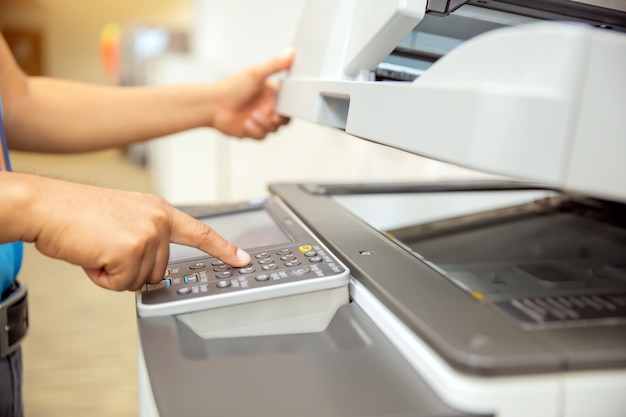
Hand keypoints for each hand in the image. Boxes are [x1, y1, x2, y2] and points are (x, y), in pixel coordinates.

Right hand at [19, 175, 250, 290]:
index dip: (223, 248)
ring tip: (98, 248)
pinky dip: (102, 278)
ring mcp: (148, 235)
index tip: (242, 259)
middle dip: (131, 269)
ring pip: (140, 281)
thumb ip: (147, 238)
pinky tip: (92, 255)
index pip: (200, 232)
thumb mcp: (124, 217)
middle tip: (107, 248)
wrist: (48, 205)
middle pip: (160, 271)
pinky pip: (121, 285)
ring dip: (115, 273)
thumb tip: (153, 269)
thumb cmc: (78, 213)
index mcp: (159, 211)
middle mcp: (159, 221)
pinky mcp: (132, 250)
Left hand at [210, 50, 294, 138]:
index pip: (289, 103)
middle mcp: (267, 106)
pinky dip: (255, 131)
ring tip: (251, 116)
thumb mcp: (256, 73)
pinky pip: (262, 136)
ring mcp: (260, 120)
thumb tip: (291, 53)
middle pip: (284, 119)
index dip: (288, 108)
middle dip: (277, 119)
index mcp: (271, 93)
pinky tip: (245, 124)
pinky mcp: (252, 131)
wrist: (212, 106)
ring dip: (263, 124)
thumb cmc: (230, 88)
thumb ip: (276, 65)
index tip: (281, 107)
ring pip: (274, 129)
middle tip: (270, 115)